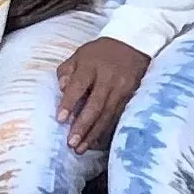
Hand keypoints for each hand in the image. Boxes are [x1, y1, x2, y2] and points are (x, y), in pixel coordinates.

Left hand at [56, 36, 149, 153]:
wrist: (133, 44)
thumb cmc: (100, 53)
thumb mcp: (80, 55)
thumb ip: (67, 71)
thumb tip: (61, 88)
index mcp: (92, 66)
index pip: (79, 86)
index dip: (69, 103)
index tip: (60, 119)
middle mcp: (109, 78)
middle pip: (95, 105)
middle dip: (83, 126)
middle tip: (71, 143)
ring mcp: (123, 88)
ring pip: (108, 114)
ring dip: (94, 133)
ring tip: (81, 149)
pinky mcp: (132, 96)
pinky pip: (118, 116)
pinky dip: (107, 130)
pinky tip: (97, 142)